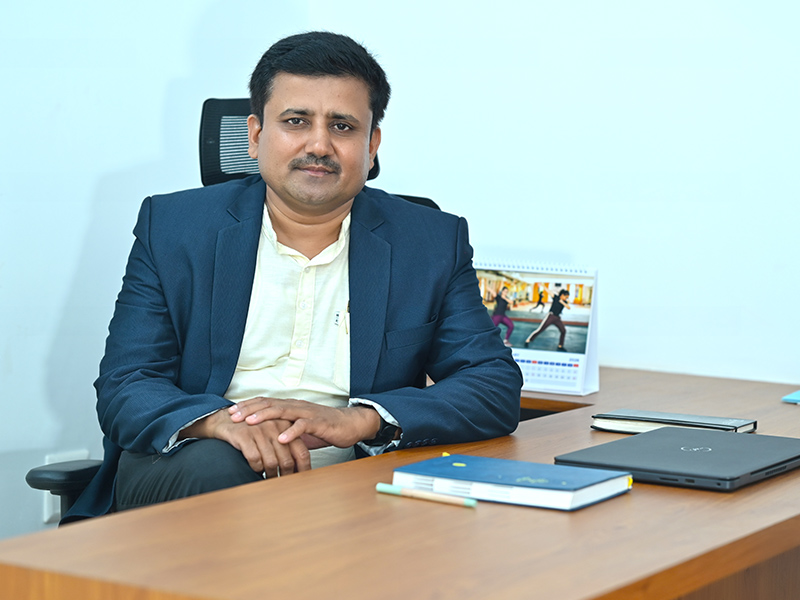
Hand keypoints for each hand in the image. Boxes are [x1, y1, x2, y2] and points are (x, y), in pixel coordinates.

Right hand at [180, 409, 311, 477]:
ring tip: (268, 477)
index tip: (303, 479)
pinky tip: (255, 468)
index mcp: (286, 426)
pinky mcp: (244, 435)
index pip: (302, 452)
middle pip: (287, 460)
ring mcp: (259, 430)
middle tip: (282, 482)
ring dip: (270, 474)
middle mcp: (275, 427)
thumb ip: (286, 446)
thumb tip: (299, 468)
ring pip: (271, 462)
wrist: (225, 419)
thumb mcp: (272, 433)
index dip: (304, 468)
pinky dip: (256, 468)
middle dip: (285, 475)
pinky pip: (254, 459)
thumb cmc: (252, 429)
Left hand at [228, 397, 380, 447]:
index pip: (265, 402)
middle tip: (232, 416)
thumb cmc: (323, 427)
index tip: (231, 411)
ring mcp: (307, 413)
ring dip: (265, 417)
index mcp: (290, 407)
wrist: (349, 424)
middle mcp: (296, 406)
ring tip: (250, 422)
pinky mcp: (318, 423)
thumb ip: (283, 431)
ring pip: (283, 411)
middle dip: (249, 409)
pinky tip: (281, 438)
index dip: (248, 406)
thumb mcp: (298, 429)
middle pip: (269, 404)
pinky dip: (291, 432)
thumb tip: (264, 441)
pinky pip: (303, 426)